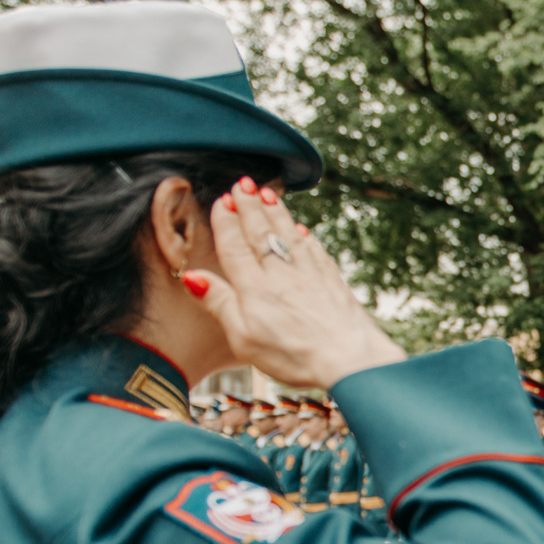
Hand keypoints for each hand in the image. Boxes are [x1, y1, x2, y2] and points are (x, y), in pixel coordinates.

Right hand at [182, 179, 403, 387]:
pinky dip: (305, 236)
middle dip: (250, 207)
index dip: (227, 222)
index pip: (235, 247)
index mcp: (255, 288)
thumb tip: (193, 276)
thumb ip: (219, 304)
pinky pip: (315, 251)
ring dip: (277, 213)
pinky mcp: (333, 282)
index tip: (222, 201)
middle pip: (261, 234)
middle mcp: (282, 275)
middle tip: (242, 184)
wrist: (350, 359)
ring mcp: (310, 275)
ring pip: (289, 236)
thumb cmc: (294, 356)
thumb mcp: (243, 338)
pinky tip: (302, 230)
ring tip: (268, 194)